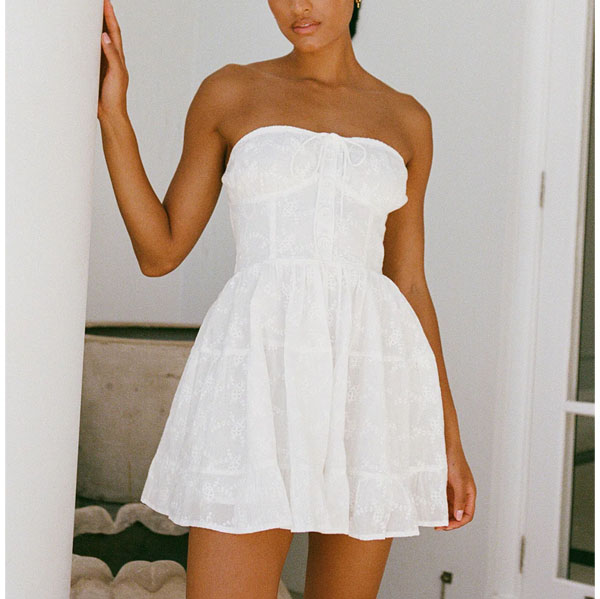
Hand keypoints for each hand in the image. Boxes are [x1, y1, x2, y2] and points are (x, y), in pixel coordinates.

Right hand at [98, 0, 128, 119]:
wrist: (110, 114)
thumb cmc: (116, 97)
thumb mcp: (116, 74)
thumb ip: (112, 56)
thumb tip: (106, 36)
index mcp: (119, 58)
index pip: (114, 32)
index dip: (110, 16)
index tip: (106, 2)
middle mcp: (112, 59)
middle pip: (108, 33)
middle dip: (105, 17)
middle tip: (100, 3)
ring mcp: (104, 65)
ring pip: (100, 42)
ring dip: (98, 28)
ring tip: (93, 14)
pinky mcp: (96, 71)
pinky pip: (92, 53)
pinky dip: (89, 43)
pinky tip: (83, 39)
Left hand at [435, 444, 475, 530]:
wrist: (445, 445)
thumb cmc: (454, 461)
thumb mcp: (459, 482)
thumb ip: (459, 500)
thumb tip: (458, 517)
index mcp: (470, 493)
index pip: (467, 515)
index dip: (458, 523)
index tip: (446, 526)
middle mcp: (462, 493)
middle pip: (458, 513)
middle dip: (450, 521)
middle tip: (438, 526)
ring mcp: (453, 489)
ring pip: (450, 507)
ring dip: (444, 515)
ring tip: (434, 520)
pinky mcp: (444, 484)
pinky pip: (443, 499)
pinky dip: (439, 506)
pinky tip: (432, 508)